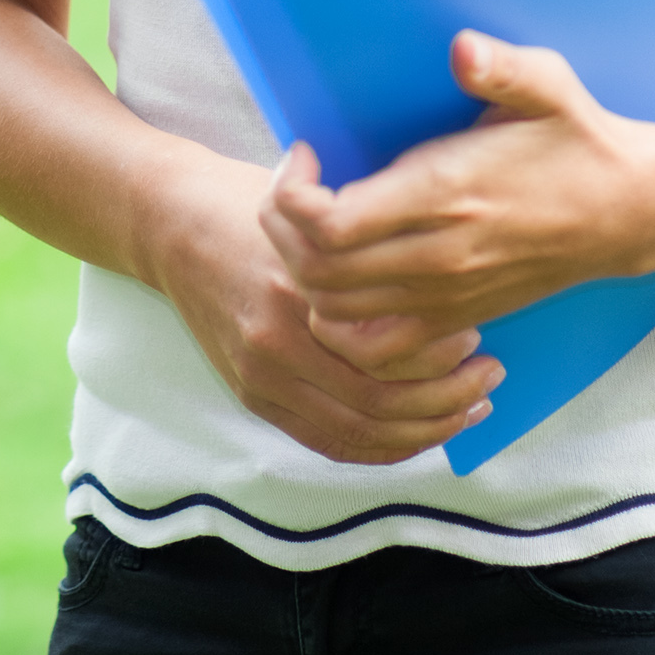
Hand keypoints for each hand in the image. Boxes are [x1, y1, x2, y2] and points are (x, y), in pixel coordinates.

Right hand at [135, 143, 499, 464]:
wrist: (167, 223)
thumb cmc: (247, 205)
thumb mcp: (307, 212)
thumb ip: (363, 252)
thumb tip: (444, 284)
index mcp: (299, 288)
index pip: (388, 350)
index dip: (442, 354)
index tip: (476, 333)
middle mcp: (278, 340)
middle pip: (380, 402)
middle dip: (448, 400)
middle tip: (487, 379)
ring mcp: (261, 374)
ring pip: (360, 431)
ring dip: (425, 431)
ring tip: (466, 410)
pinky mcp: (251, 394)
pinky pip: (326, 441)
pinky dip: (379, 449)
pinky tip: (416, 435)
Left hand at [263, 33, 654, 355]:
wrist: (627, 212)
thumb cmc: (575, 141)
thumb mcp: (548, 87)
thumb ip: (501, 67)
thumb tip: (462, 49)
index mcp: (447, 195)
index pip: (331, 225)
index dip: (291, 193)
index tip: (303, 154)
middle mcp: (439, 257)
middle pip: (316, 272)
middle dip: (280, 227)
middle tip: (291, 186)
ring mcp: (446, 298)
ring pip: (334, 312)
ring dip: (301, 270)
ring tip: (310, 225)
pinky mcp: (456, 319)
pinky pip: (376, 348)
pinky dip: (342, 324)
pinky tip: (344, 280)